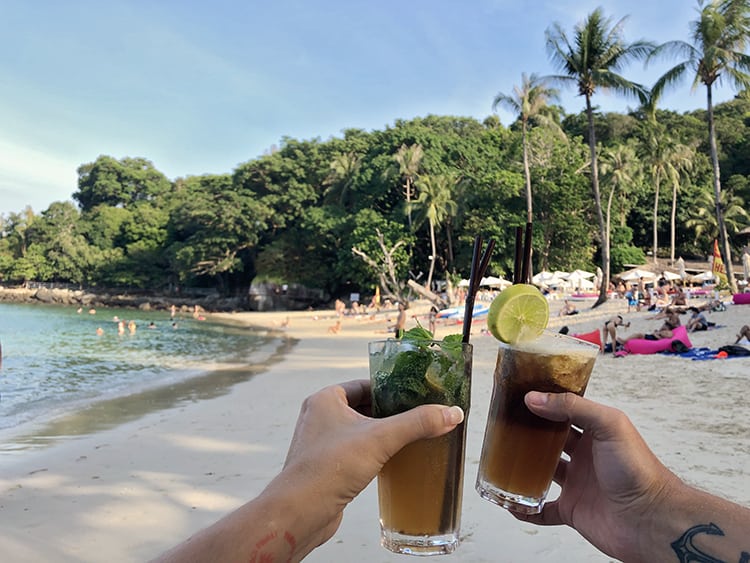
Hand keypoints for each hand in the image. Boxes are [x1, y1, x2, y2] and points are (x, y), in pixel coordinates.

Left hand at [275, 379, 464, 557]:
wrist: (301, 511)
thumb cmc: (328, 469)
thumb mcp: (381, 439)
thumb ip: (417, 423)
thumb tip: (450, 413)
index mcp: (325, 399)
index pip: (364, 384)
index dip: (390, 388)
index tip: (413, 393)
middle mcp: (319, 417)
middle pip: (363, 407)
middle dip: (389, 412)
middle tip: (416, 415)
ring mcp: (320, 442)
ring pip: (358, 430)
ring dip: (380, 433)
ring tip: (407, 436)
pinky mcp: (325, 466)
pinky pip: (353, 451)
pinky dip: (370, 452)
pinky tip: (389, 460)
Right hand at [513, 392, 682, 560]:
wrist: (651, 520)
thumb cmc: (638, 470)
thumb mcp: (608, 425)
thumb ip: (572, 408)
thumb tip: (534, 398)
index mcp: (595, 433)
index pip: (566, 412)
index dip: (545, 404)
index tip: (519, 397)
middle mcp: (585, 456)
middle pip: (551, 441)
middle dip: (530, 434)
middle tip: (505, 426)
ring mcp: (578, 483)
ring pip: (543, 473)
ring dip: (524, 468)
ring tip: (502, 460)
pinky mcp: (572, 510)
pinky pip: (544, 509)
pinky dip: (527, 509)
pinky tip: (513, 503)